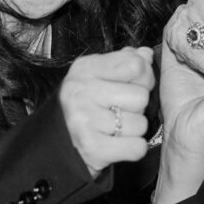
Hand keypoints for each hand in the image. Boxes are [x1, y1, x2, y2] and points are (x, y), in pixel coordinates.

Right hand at [59, 47, 156, 174]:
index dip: (143, 77)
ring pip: (140, 124)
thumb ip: (125, 62)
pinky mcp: (91, 148)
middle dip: (137, 107)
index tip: (133, 85)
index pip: (135, 65)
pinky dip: (133, 148)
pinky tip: (118, 144)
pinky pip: (136, 147)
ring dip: (134, 130)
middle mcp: (80, 92)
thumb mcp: (100, 76)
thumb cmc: (87, 105)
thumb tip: (146, 54)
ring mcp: (84, 121)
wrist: (57, 142)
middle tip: (120, 111)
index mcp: (85, 69)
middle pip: (141, 96)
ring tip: (115, 128)